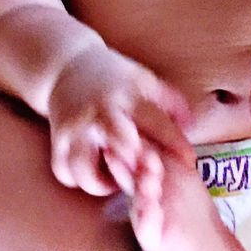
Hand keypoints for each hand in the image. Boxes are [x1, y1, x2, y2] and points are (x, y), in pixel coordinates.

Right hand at [48, 44, 194, 195]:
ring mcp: (76, 128)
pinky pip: (64, 170)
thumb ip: (170, 102)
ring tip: (116, 182)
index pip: (155, 120)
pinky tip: (94, 176)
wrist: (65, 66)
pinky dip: (77, 180)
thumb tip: (192, 125)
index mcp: (127, 96)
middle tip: (149, 181)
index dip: (174, 142)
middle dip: (136, 164)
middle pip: (119, 141)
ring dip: (101, 183)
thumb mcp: (144, 80)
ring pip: (83, 166)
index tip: (189, 160)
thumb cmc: (113, 78)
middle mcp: (101, 113)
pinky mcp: (58, 139)